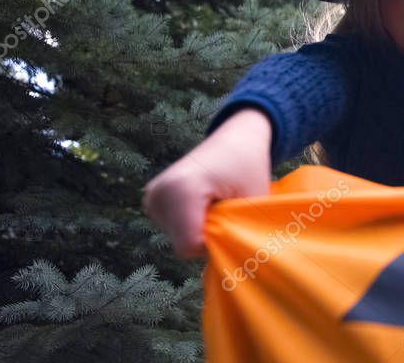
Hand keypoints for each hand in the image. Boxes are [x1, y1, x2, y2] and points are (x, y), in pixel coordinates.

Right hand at [142, 108, 273, 257]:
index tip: (231, 219)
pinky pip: (173, 229)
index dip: (216, 242)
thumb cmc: (249, 167)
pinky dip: (190, 223)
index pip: (191, 245)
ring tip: (214, 203)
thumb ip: (238, 233)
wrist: (235, 138)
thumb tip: (226, 265)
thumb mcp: (253, 202)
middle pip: (183, 244)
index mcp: (182, 189)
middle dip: (208, 236)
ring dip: (199, 230)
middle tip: (225, 209)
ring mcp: (151, 195)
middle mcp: (159, 192)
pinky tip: (202, 204)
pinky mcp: (151, 199)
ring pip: (178, 239)